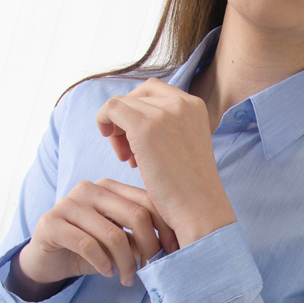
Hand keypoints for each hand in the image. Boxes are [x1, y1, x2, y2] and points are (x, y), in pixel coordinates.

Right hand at [17, 178, 178, 288]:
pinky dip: (102, 263)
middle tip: (149, 269)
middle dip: (149, 247)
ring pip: (113, 234)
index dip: (165, 229)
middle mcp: (89, 189)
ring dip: (125, 263)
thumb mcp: (119, 244)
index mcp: (110, 187)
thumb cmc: (88, 250)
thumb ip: (140, 239)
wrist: (47, 260)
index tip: (172, 253)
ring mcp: (68, 203)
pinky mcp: (51, 222)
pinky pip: (87, 244)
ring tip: (127, 278)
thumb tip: (168, 248)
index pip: (148, 201)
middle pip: (136, 215)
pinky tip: (106, 273)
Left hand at [95, 78, 236, 247]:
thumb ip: (168, 131)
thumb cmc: (191, 191)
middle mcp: (181, 102)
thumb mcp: (184, 149)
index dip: (139, 113)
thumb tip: (135, 126)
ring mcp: (163, 112)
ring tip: (126, 160)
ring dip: (116, 129)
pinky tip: (117, 153)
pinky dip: (104, 123)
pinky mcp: (144, 126)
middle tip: (128, 154)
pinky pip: (111, 108)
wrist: (200, 210)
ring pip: (121, 102)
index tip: (139, 144)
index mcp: (195, 105)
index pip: (154, 92)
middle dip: (126, 122)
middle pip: (137, 96)